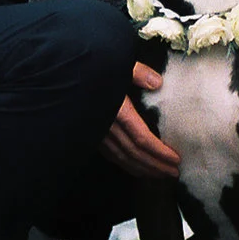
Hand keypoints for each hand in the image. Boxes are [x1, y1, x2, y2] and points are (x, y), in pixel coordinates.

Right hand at [103, 60, 179, 179]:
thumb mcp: (117, 64)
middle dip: (156, 165)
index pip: (142, 138)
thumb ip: (138, 72)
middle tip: (174, 172)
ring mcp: (97, 132)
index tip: (176, 159)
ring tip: (161, 174)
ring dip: (143, 169)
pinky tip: (136, 168)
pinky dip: (126, 164)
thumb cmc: (91, 68)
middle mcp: (107, 126)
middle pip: (134, 153)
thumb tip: (158, 83)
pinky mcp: (92, 134)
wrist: (62, 76)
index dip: (160, 152)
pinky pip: (110, 155)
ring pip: (122, 158)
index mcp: (117, 110)